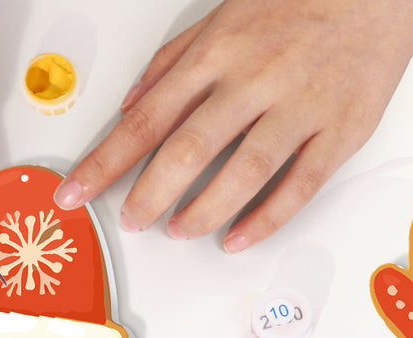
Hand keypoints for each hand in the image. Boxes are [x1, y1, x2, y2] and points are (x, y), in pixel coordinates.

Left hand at [54, 0, 412, 250]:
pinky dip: (264, 219)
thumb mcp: (220, 19)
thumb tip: (130, 106)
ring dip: (204, 210)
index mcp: (216, 54)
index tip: (74, 194)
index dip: (105, 162)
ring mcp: (299, 108)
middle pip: (188, 149)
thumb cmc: (295, 5)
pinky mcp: (338, 133)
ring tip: (179, 230)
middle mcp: (254, 81)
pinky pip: (297, 186)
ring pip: (243, 172)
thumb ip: (171, 64)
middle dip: (150, 193)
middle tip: (131, 221)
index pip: (146, 119)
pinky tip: (235, 240)